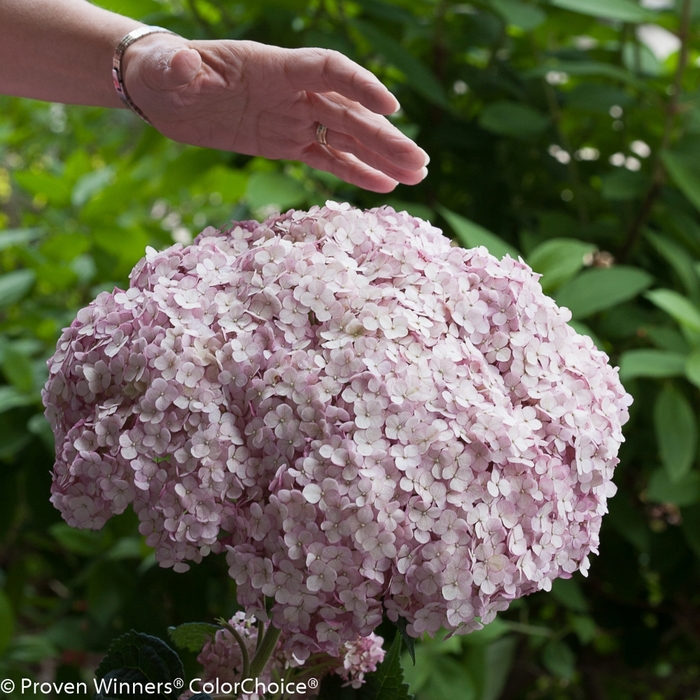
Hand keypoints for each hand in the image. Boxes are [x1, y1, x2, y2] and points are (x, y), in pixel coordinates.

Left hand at [123, 36, 429, 192]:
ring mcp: (292, 118)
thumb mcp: (166, 70)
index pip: (327, 71)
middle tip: (419, 162)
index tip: (393, 108)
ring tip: (417, 175)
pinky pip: (326, 159)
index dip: (360, 86)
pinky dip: (354, 172)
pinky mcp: (285, 142)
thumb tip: (185, 67)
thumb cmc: (163, 72)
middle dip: (385, 137)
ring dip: (382, 156)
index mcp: (272, 68)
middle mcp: (291, 93)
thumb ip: (178, 67)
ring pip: (346, 138)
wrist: (162, 90)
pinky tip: (383, 185)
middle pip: (349, 113)